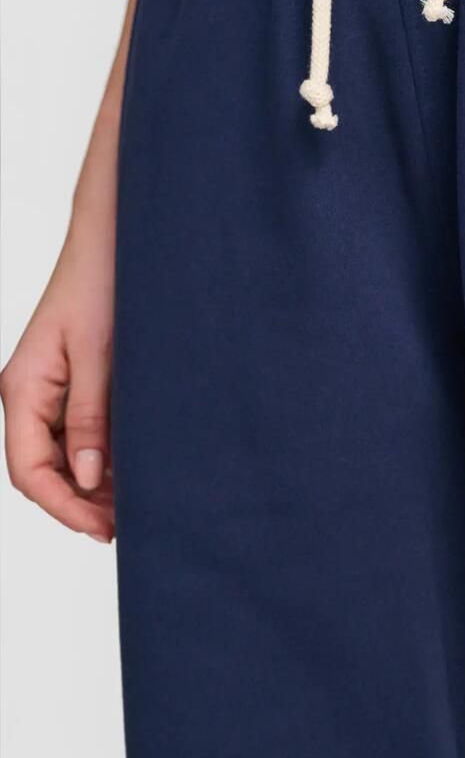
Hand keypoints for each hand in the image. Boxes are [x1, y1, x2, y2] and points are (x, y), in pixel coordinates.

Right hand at [1, 218, 115, 542]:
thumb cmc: (102, 284)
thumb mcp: (99, 355)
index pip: (30, 471)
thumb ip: (91, 417)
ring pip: (66, 453)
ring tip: (137, 503)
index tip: (103, 529)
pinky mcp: (80, 379)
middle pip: (44, 469)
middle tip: (126, 525)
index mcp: (23, 389)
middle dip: (80, 502)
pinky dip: (106, 454)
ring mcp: (55, 388)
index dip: (64, 507)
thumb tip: (90, 478)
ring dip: (95, 482)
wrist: (117, 239)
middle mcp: (33, 394)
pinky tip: (137, 467)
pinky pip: (84, 430)